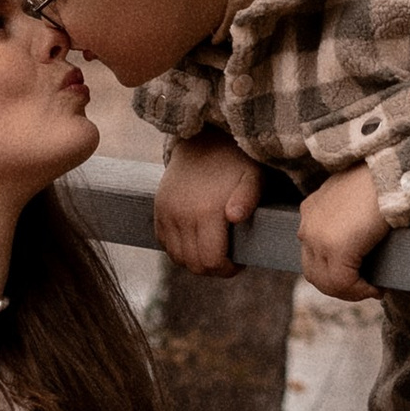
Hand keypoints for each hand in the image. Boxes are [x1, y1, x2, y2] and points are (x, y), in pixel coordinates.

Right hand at [154, 136, 262, 273]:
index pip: (211, 261)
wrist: (204, 140)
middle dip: (214, 268)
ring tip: (213, 249)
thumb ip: (247, 198)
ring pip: (178, 258)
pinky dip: (180, 249)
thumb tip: (235, 217)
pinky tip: (196, 240)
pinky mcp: (158, 210)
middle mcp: (182, 215)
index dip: (227, 269)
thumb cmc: (235, 163)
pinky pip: (165, 244)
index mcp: (206, 211)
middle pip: (194, 265)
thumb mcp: (251, 177)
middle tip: (228, 258)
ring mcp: (166, 213)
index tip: (239, 262)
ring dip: (196, 261)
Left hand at [296, 165, 391, 300]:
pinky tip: (377, 287)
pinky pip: (342, 283)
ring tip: (373, 288)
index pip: (313, 255)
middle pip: (315, 273)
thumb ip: (346, 219)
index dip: (335, 273)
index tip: (361, 276)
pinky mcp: (335, 247)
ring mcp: (318, 237)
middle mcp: (308, 225)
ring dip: (349, 291)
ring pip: (326, 281)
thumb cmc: (382, 180)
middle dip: (339, 286)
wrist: (391, 167)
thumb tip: (359, 245)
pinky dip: (359, 291)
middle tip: (366, 287)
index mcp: (310, 211)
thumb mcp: (355, 199)